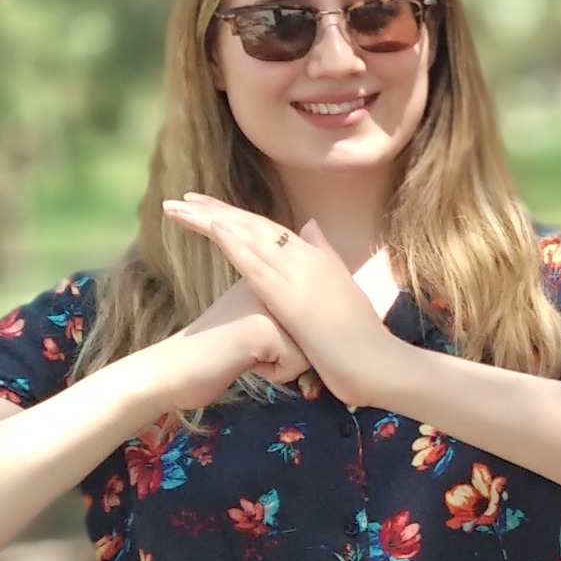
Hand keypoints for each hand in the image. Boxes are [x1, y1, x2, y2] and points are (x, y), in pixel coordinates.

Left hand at [163, 194, 402, 405]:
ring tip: (185, 207)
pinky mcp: (291, 296)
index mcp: (317, 259)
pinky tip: (214, 227)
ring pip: (251, 238)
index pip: (270, 230)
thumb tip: (310, 226)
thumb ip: (325, 257)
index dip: (237, 216)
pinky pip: (257, 264)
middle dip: (217, 211)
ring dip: (215, 220)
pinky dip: (235, 243)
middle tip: (183, 199)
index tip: (207, 207)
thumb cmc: (361, 337)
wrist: (377, 362)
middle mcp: (308, 258)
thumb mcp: (342, 290)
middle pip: (255, 227)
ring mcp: (301, 274)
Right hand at [163, 280, 312, 407]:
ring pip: (308, 346)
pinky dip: (274, 373)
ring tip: (246, 353)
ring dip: (281, 363)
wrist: (174, 370)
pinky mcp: (265, 328)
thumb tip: (314, 318)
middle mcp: (271, 280)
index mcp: (267, 274)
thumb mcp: (253, 320)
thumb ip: (281, 308)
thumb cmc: (217, 351)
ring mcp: (268, 301)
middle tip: (249, 346)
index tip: (261, 335)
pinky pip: (296, 364)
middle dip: (288, 350)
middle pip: (312, 329)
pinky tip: (244, 361)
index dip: (289, 334)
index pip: (308, 309)